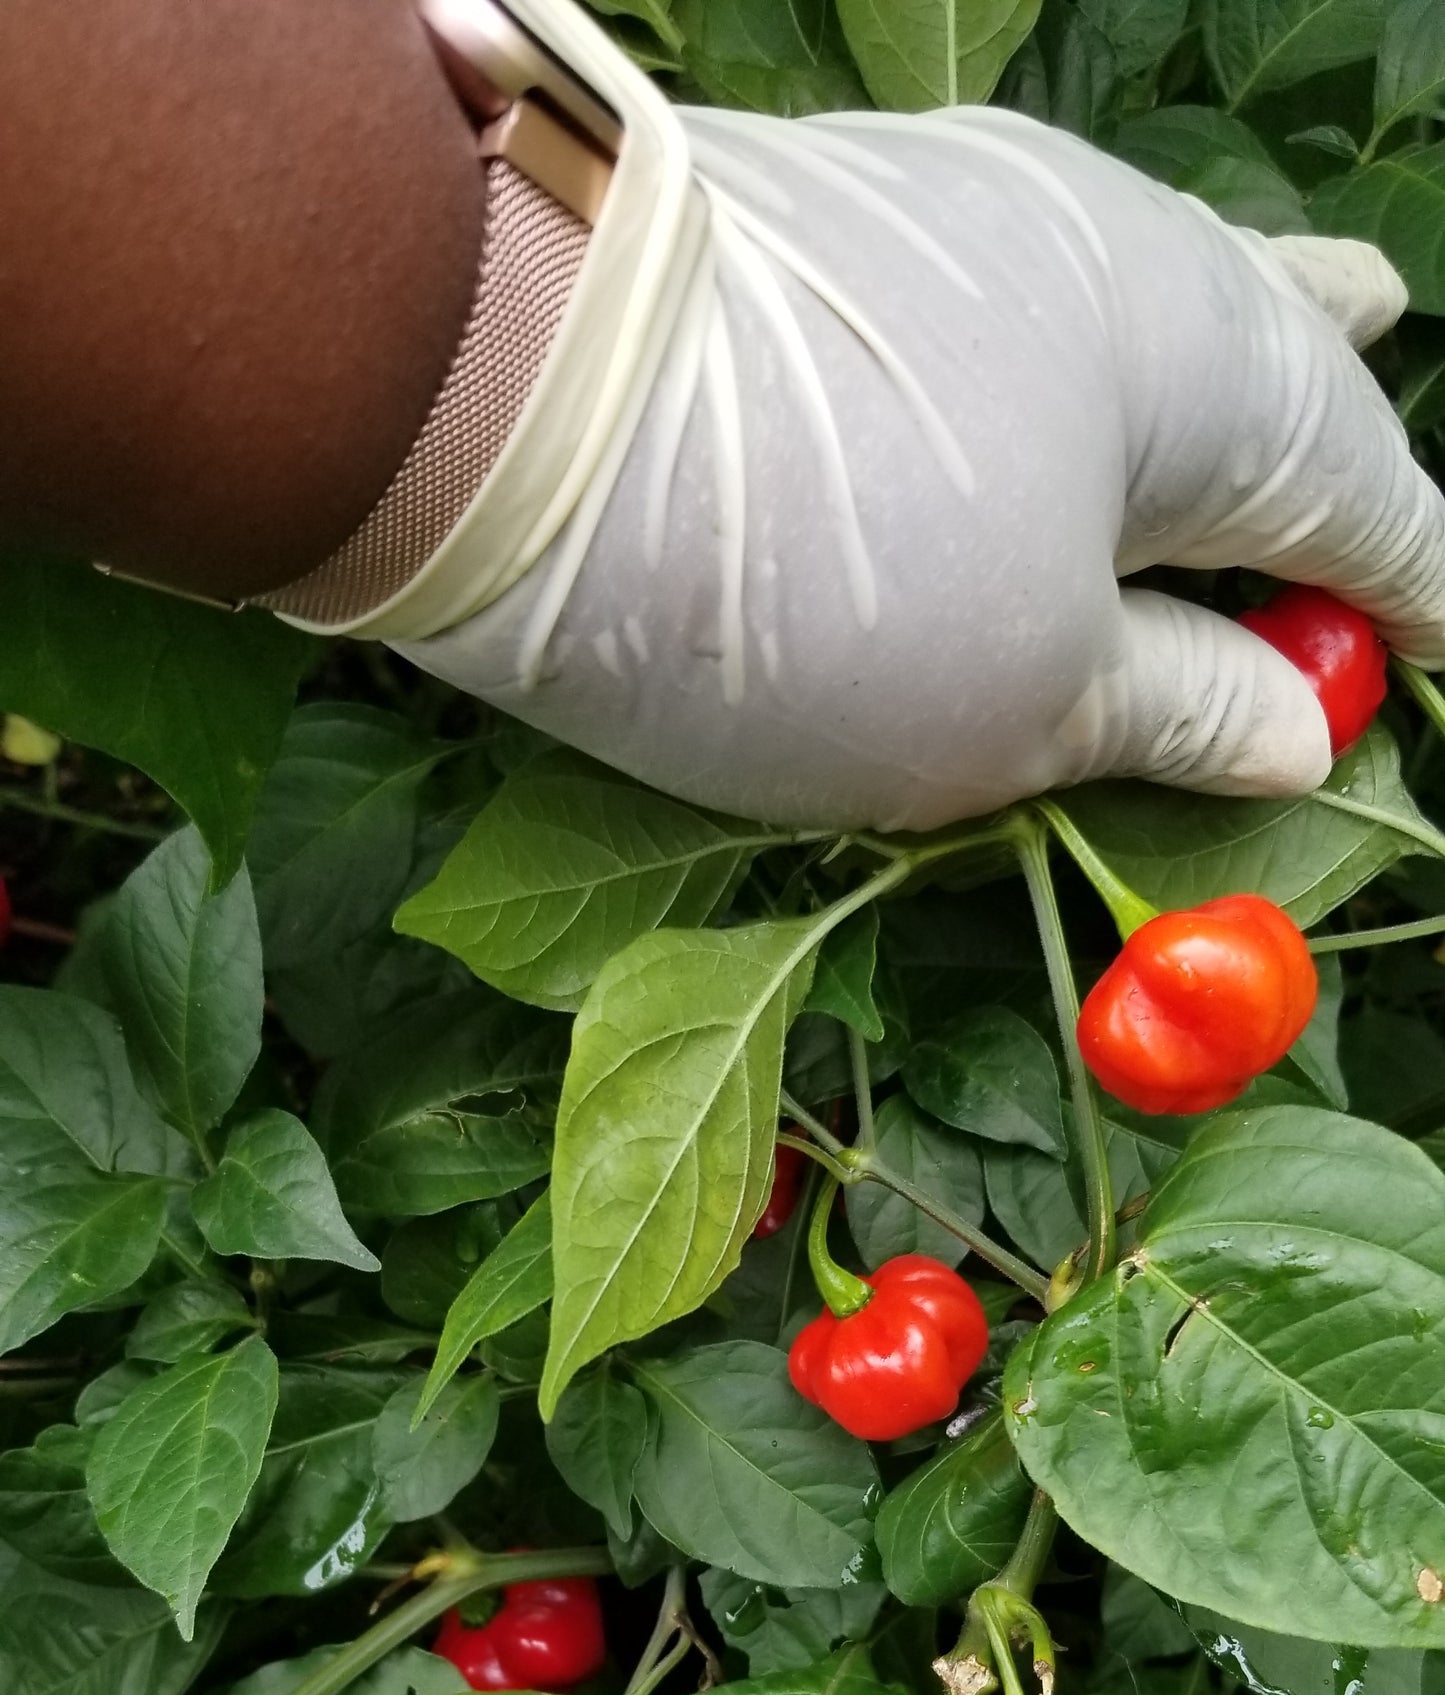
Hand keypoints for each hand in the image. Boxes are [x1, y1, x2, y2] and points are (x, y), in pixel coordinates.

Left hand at [402, 99, 1442, 830]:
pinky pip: (1019, 297)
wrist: (509, 387)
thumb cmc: (820, 579)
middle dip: (1334, 401)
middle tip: (1365, 414)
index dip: (1410, 603)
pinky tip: (1038, 385)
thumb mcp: (1025, 704)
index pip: (1372, 498)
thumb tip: (1292, 728)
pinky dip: (1064, 362)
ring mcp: (968, 217)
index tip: (1425, 671)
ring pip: (1147, 288)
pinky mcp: (838, 229)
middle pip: (1281, 336)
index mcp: (1216, 366)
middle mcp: (1114, 254)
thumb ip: (1178, 708)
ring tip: (1244, 383)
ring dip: (1205, 352)